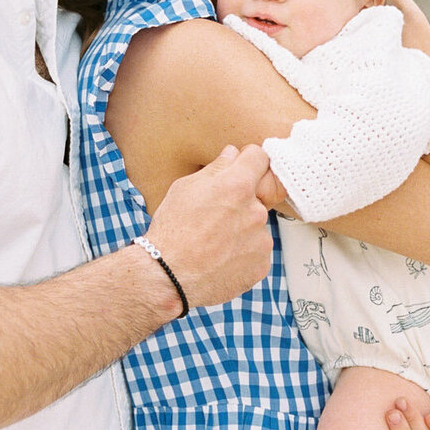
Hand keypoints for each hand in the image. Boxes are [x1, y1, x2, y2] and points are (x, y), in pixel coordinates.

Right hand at [147, 145, 272, 308]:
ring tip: (214, 243)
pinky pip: (256, 251)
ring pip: (256, 226)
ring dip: (242, 230)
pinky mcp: (262, 264)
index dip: (248, 161)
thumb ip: (216, 169)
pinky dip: (243, 253)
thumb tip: (233, 154)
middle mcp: (255, 210)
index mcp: (237, 186)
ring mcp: (261, 239)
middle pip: (256, 196)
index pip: (259, 158)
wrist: (168, 275)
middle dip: (240, 202)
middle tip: (215, 217)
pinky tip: (220, 258)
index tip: (242, 168)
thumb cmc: (172, 230)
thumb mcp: (185, 188)